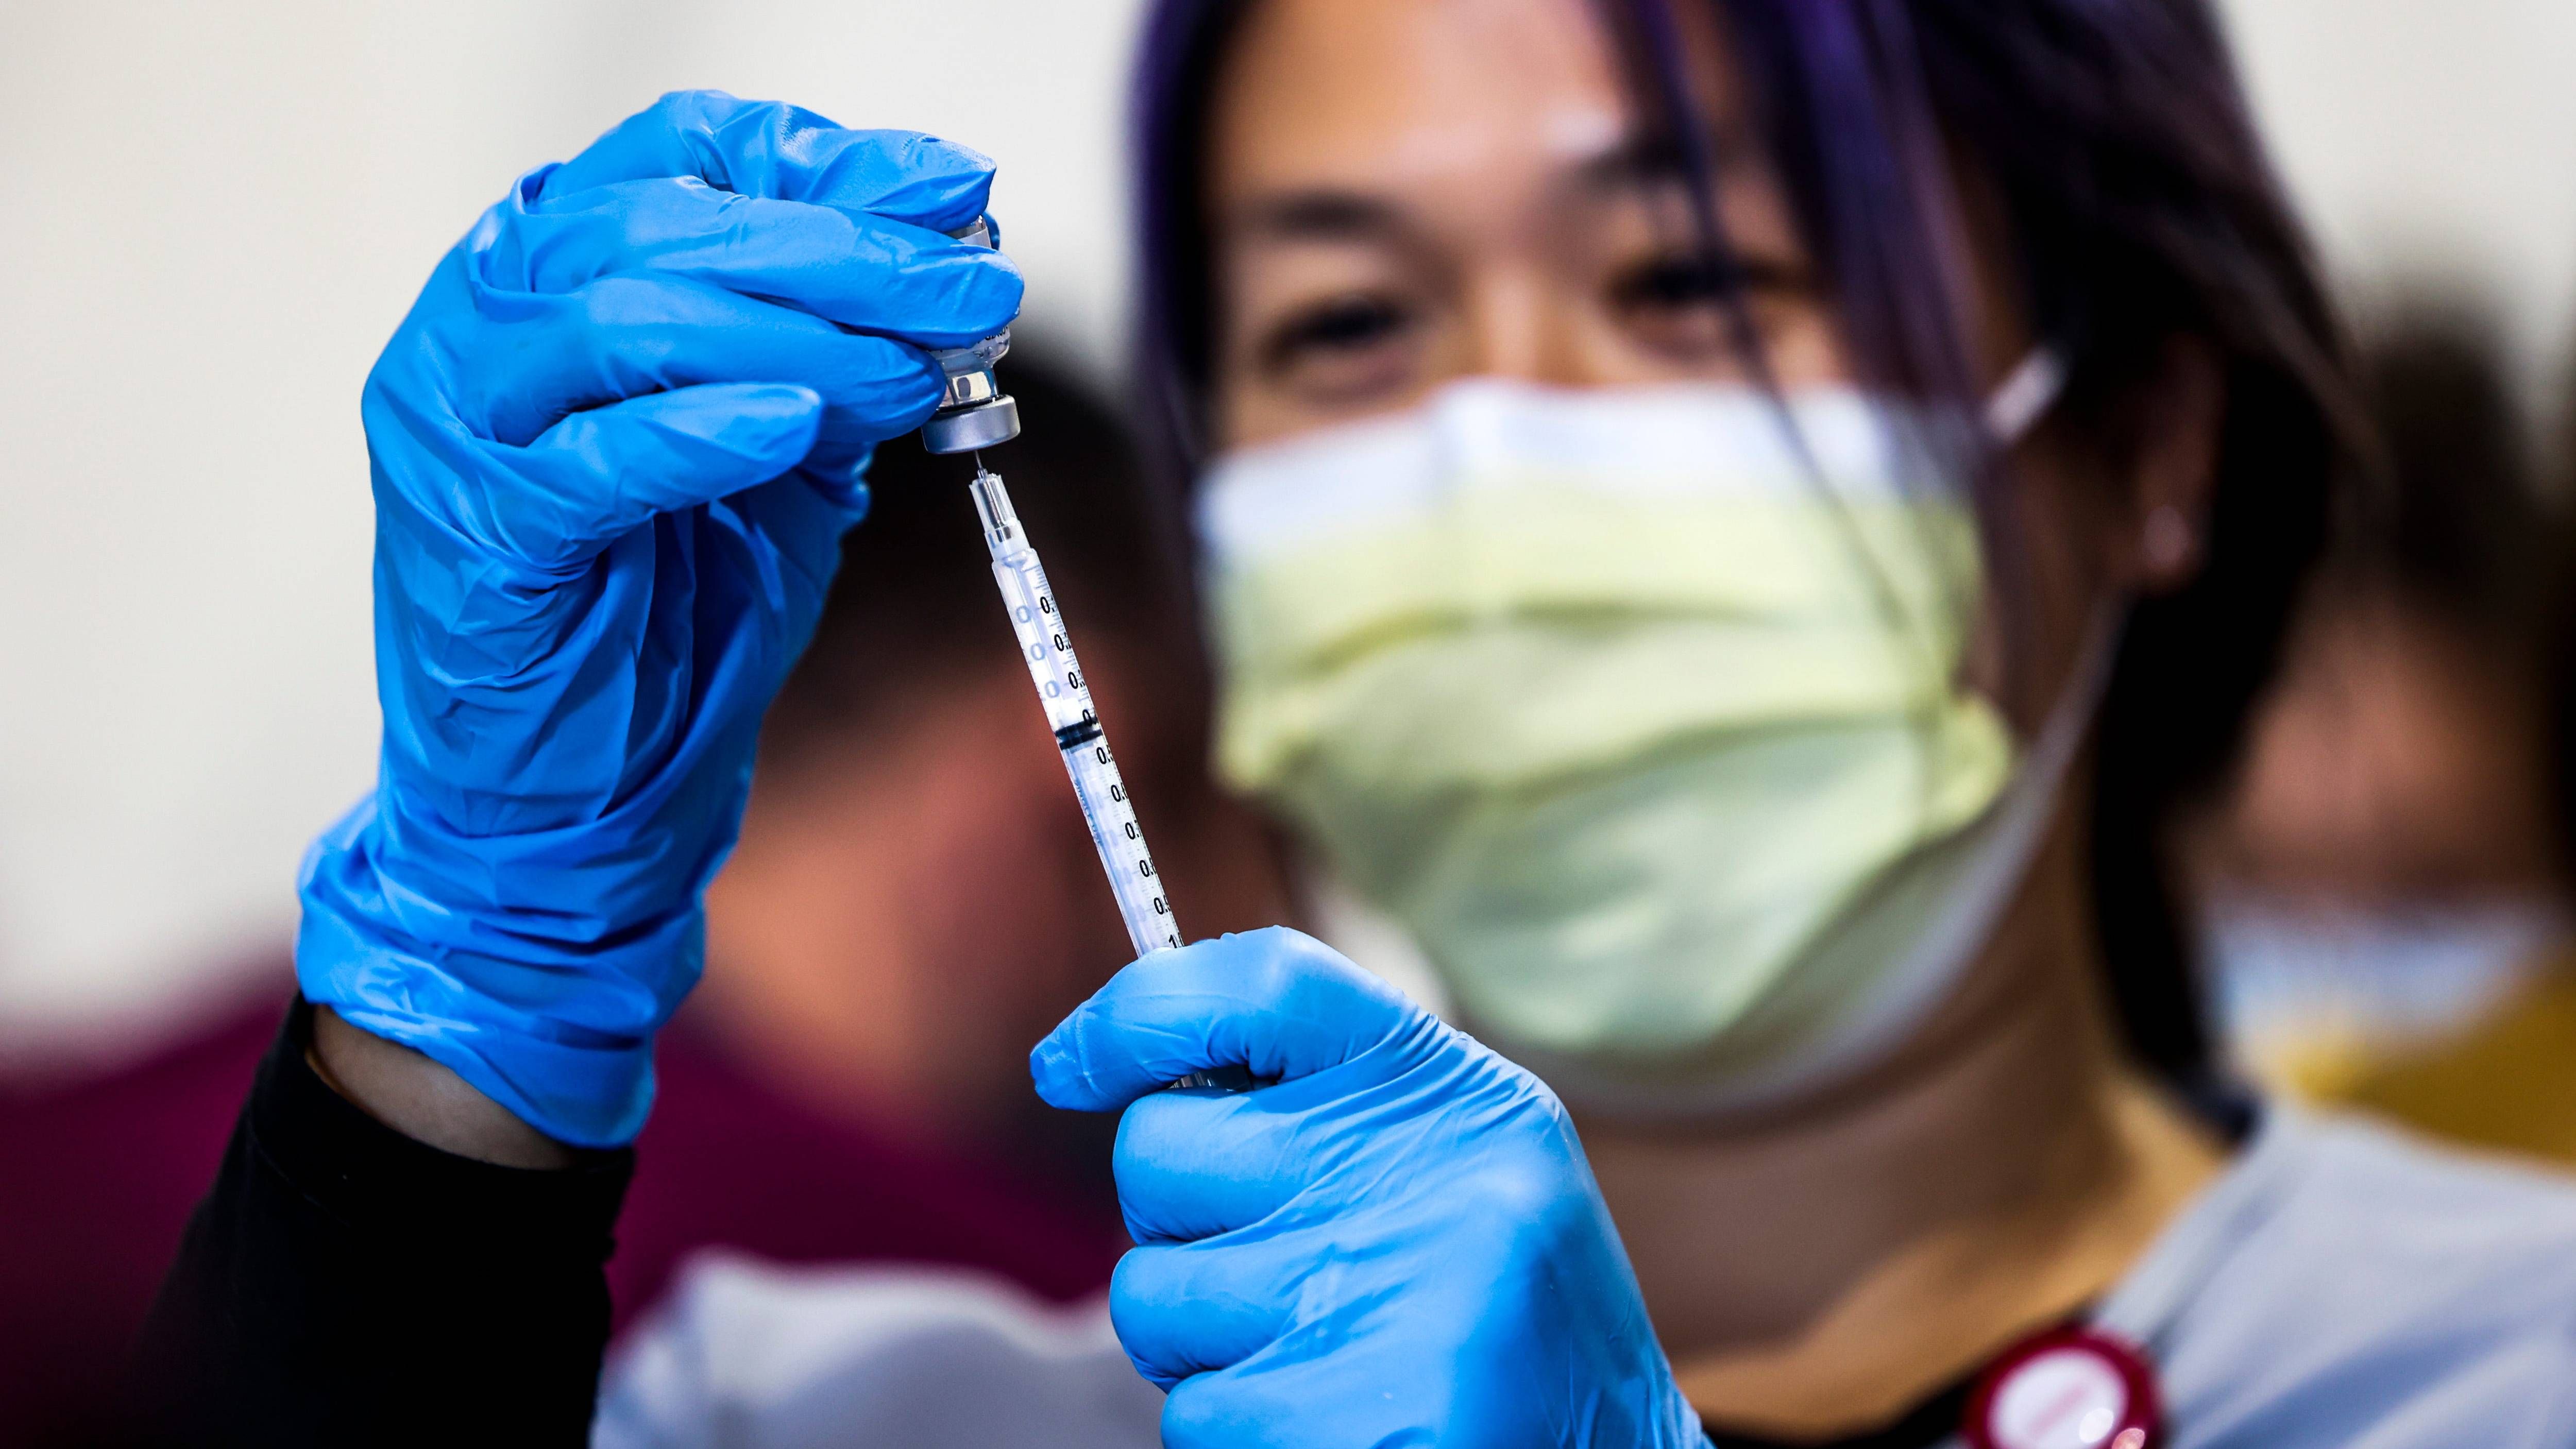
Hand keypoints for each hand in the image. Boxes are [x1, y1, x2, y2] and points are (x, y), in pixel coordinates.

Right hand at [298, 90, 1021, 1147]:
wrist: (578, 800)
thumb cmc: (672, 622)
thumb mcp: (782, 461)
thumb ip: (840, 356)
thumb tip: (951, 259)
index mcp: (551, 273)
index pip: (681, 154)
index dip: (826, 162)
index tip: (955, 191)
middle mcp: (482, 322)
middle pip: (662, 226)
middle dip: (842, 252)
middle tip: (971, 285)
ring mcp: (455, 423)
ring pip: (624, 322)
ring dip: (796, 337)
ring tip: (914, 371)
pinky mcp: (472, 534)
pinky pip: (589, 463)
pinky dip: (700, 434)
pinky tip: (800, 426)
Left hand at [1031, 928, 1708, 1447]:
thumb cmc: (1501, 1303)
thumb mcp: (1450, 1159)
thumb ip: (1314, 1100)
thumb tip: (1084, 1060)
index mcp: (1455, 1097)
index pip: (1263, 981)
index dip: (1140, 1011)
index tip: (1072, 1065)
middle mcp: (1428, 1180)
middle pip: (1159, 1153)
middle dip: (1179, 1220)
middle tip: (1274, 1262)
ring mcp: (1394, 1303)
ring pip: (1152, 1300)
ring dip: (1201, 1341)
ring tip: (1315, 1352)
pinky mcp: (1360, 1424)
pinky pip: (1193, 1415)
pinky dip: (1238, 1428)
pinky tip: (1327, 1420)